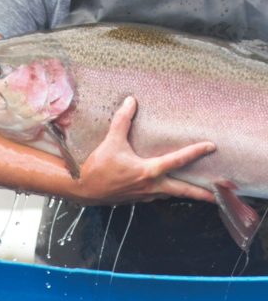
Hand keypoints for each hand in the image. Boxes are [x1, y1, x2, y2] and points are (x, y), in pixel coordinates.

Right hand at [75, 96, 215, 204]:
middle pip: (182, 190)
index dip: (196, 152)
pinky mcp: (135, 199)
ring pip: (169, 195)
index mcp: (149, 171)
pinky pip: (155, 196)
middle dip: (201, 193)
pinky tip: (162, 189)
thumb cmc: (98, 168)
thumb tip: (131, 101)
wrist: (83, 189)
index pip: (178, 160)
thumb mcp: (111, 142)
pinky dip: (163, 193)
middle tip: (217, 196)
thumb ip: (122, 121)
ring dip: (183, 193)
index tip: (211, 147)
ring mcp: (144, 195)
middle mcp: (151, 186)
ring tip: (195, 192)